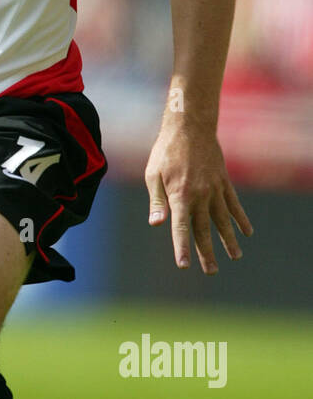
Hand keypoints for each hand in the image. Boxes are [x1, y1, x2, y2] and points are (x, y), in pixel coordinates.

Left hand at [145, 121, 252, 273]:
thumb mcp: (153, 174)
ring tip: (235, 257)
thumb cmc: (165, 152)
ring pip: (223, 220)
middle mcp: (200, 195)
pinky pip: (234, 204)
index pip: (181, 228)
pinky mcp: (223, 182)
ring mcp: (214, 189)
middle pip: (204, 229)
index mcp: (180, 195)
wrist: (190, 127)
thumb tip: (156, 224)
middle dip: (207, 252)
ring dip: (229, 239)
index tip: (184, 266)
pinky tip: (247, 232)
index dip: (182, 248)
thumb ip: (156, 201)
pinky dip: (240, 218)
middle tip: (212, 271)